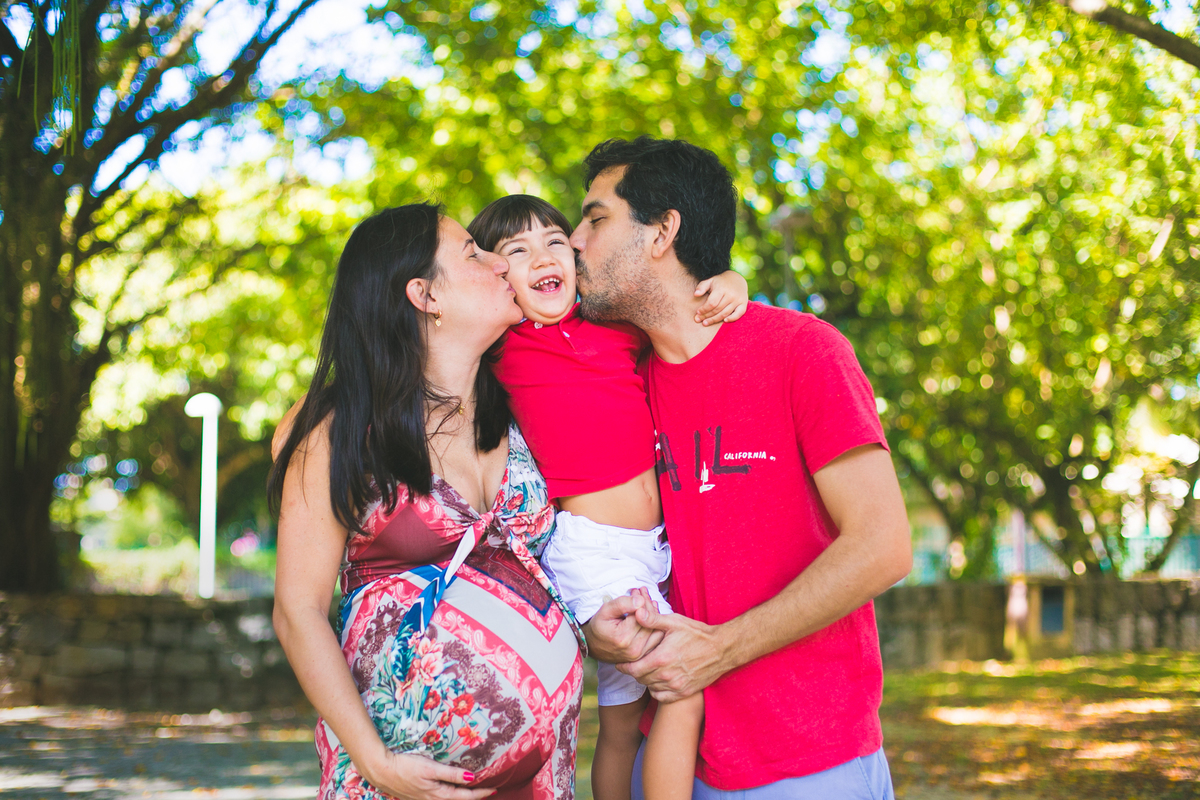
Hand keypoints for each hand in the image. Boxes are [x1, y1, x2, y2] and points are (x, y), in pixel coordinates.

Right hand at [359, 750, 494, 799]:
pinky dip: (450, 794)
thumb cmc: (405, 767)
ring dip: (462, 796)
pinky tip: (450, 789)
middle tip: (488, 790)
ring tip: (473, 791)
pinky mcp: (417, 795)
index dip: (480, 793)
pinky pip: (439, 797)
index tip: (493, 789)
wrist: (381, 771)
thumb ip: (450, 774)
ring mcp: (424, 798)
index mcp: (438, 794)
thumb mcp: (430, 768)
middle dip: (473, 796)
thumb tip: (471, 779)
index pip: (465, 796)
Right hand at [583, 590, 663, 663]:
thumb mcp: (605, 610)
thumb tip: (641, 600)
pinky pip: (656, 639)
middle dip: (648, 605)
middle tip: (643, 593)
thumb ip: (622, 604)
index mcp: (623, 638)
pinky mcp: (642, 656)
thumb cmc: (599, 626)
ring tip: (647, 603)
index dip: (641, 600)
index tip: (637, 591)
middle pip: (650, 622)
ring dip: (654, 615)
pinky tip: (650, 615)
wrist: (594, 645)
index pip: (641, 614)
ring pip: (656, 630)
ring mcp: (639, 655)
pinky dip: (655, 626)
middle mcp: (633, 649)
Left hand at [618, 601, 726, 702]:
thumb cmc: (697, 634)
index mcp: (661, 658)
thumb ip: (653, 619)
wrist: (722, 649)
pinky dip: (656, 690)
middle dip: (634, 671)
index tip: (620, 663)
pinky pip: (662, 696)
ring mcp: (676, 686)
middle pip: (640, 679)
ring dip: (645, 680)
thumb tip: (635, 612)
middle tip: (633, 664)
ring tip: (646, 670)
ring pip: (650, 687)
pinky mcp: (684, 692)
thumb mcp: (674, 622)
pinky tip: (658, 680)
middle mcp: (667, 676)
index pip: (633, 669)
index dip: (624, 667)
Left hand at [693, 272, 748, 325]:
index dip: (704, 309)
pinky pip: (738, 314)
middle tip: (699, 320)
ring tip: (706, 323)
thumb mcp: (710, 281)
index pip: (712, 303)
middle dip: (707, 316)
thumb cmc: (720, 282)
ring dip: (715, 319)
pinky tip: (724, 321)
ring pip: (725, 313)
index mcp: (721, 289)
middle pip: (717, 309)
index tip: (698, 312)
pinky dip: (732, 318)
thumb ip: (702, 287)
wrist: (737, 279)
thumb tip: (696, 294)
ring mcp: (738, 300)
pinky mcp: (743, 303)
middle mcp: (731, 295)